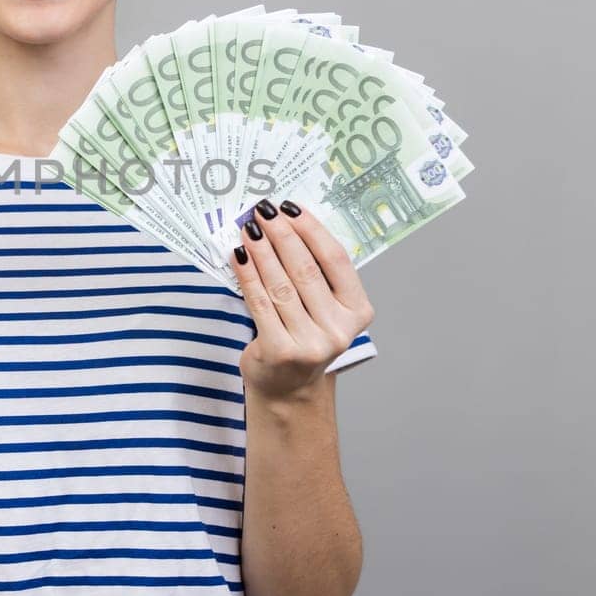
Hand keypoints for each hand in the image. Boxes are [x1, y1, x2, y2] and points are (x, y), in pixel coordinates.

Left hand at [228, 198, 376, 401]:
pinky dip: (247, 276)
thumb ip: (314, 273)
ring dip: (261, 251)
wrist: (288, 387)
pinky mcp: (280, 350)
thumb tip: (284, 224)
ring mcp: (310, 343)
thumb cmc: (304, 336)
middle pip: (305, 270)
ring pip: (280, 284)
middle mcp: (338, 329)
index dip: (312, 230)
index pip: (336, 260)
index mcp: (358, 312)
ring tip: (248, 228)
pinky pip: (259, 303)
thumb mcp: (322, 307)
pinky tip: (238, 256)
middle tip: (264, 212)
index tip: (291, 208)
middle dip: (282, 235)